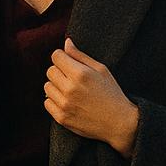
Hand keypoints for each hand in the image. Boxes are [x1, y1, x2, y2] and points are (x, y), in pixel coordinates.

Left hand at [45, 37, 139, 156]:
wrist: (118, 123)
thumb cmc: (112, 94)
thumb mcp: (101, 70)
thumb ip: (80, 56)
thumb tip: (66, 43)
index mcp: (80, 74)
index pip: (56, 56)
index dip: (62, 57)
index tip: (69, 63)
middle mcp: (70, 89)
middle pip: (50, 70)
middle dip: (59, 71)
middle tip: (72, 78)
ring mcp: (64, 104)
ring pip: (47, 86)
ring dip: (56, 86)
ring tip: (71, 91)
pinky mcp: (61, 118)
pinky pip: (47, 102)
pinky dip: (54, 100)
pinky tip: (67, 101)